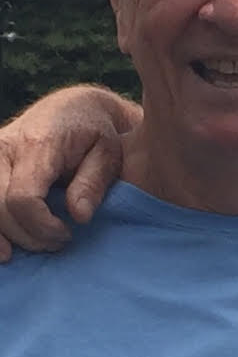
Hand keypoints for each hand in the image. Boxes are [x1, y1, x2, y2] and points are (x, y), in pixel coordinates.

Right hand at [0, 86, 134, 261]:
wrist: (72, 109)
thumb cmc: (95, 134)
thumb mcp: (108, 155)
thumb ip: (92, 185)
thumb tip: (79, 216)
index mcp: (37, 145)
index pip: (23, 199)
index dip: (42, 226)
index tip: (67, 234)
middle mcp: (4, 147)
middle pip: (0, 207)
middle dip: (27, 235)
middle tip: (57, 242)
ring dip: (6, 234)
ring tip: (34, 246)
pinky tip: (4, 248)